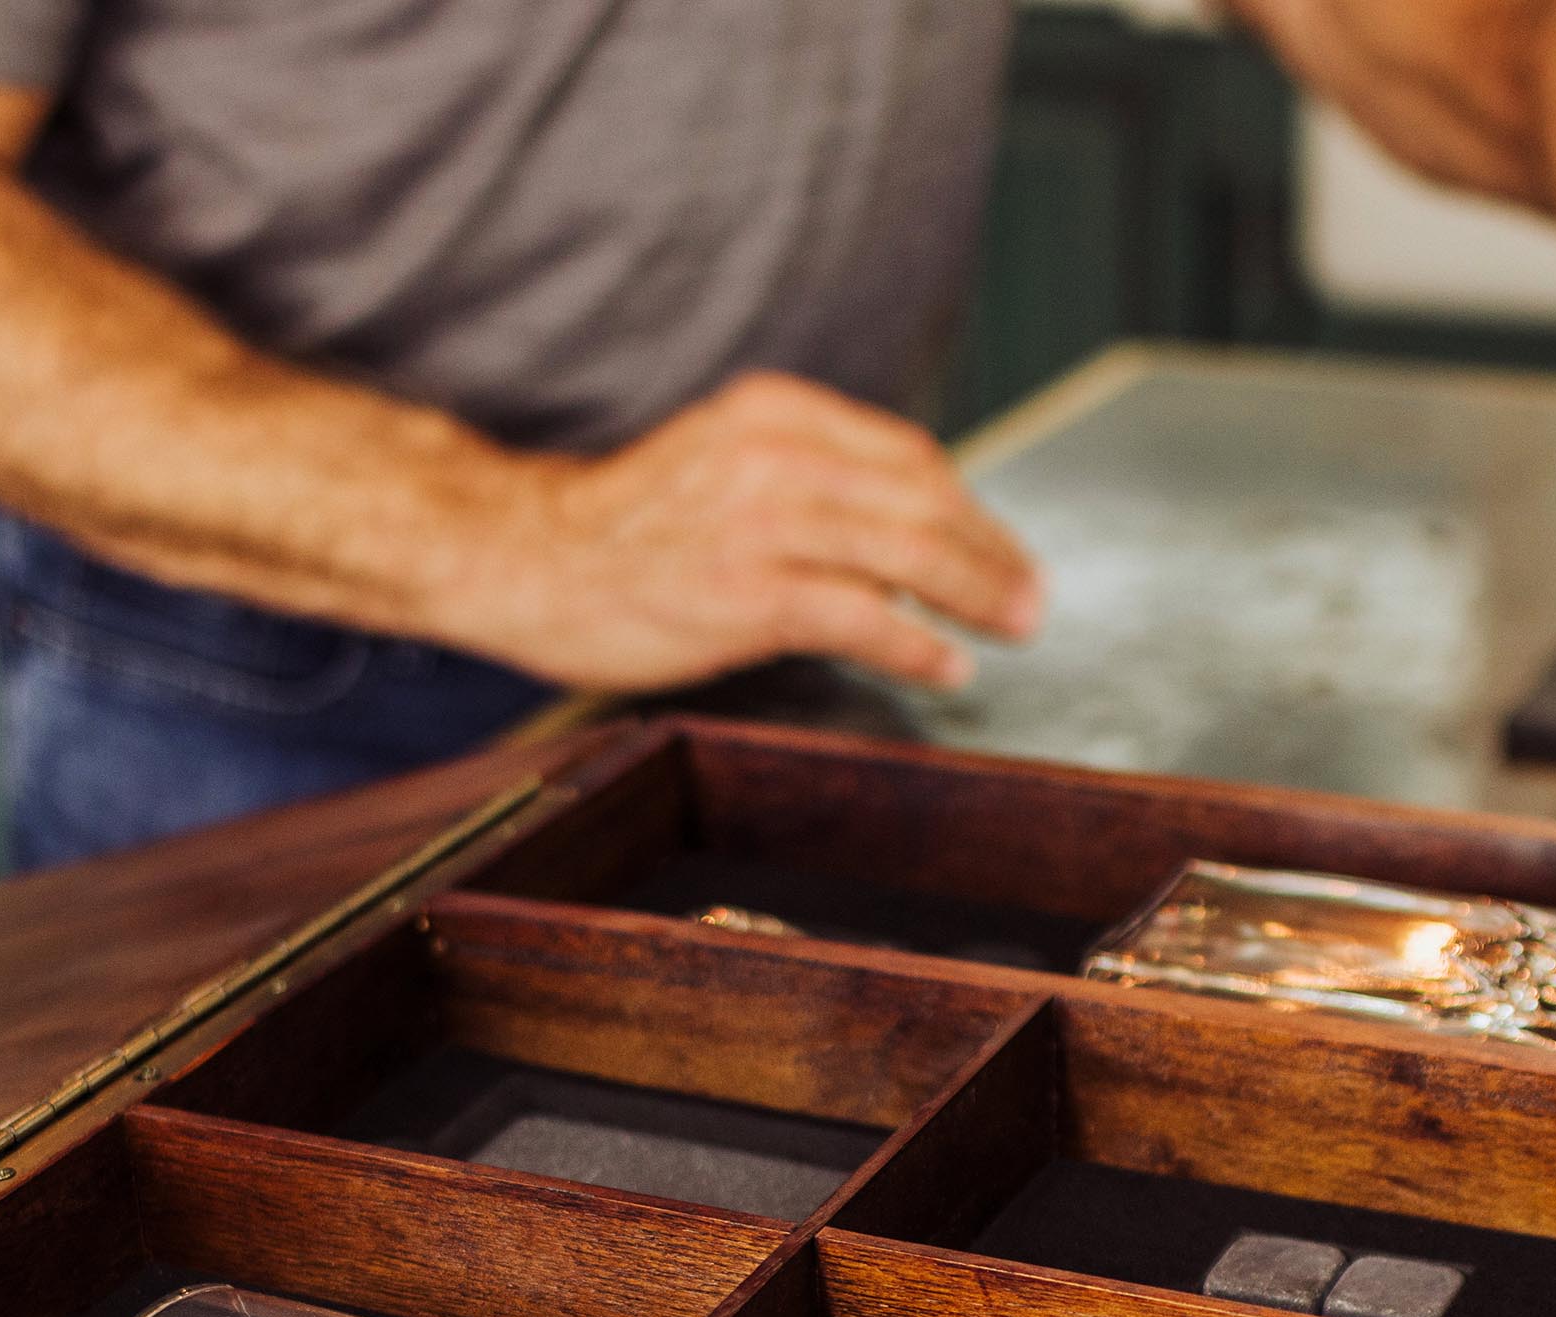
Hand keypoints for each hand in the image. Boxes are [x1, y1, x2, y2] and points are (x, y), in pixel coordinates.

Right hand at [449, 372, 1045, 692]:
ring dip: (977, 593)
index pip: (907, 454)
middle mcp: (774, 453)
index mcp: (773, 411)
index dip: (968, 507)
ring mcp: (760, 521)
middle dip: (990, 552)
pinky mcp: (746, 591)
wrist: (524, 557)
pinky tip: (947, 666)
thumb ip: (804, 480)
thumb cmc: (622, 527)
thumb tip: (899, 535)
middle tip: (1030, 596)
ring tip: (1014, 625)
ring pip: (908, 551)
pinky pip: (861, 616)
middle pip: (922, 498)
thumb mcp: (720, 463)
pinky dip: (916, 644)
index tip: (1000, 548)